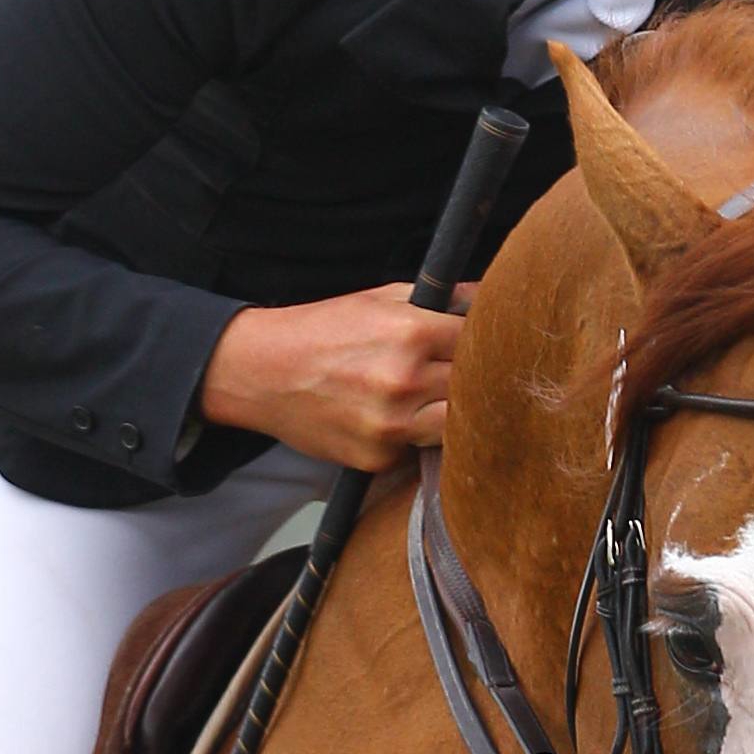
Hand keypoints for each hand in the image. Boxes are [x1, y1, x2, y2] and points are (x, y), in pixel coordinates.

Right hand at [201, 283, 466, 474]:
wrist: (262, 371)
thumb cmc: (324, 330)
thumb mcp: (382, 298)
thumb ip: (441, 299)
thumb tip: (491, 295)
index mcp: (411, 333)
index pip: (481, 344)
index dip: (485, 346)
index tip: (484, 349)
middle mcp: (404, 381)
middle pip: (474, 389)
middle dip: (470, 382)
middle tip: (458, 376)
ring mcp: (391, 425)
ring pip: (453, 428)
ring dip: (448, 416)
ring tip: (428, 399)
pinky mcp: (377, 457)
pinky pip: (415, 452)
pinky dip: (410, 439)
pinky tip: (388, 420)